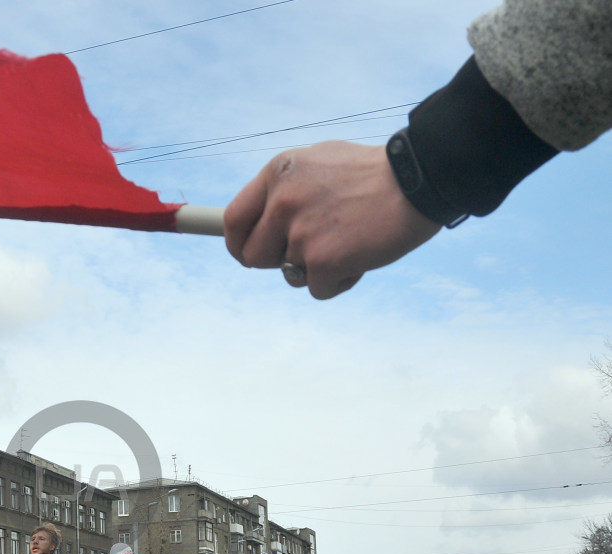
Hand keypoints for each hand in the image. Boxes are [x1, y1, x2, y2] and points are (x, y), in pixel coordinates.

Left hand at [224, 141, 440, 299]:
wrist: (421, 178)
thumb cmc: (374, 173)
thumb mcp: (319, 163)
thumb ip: (286, 189)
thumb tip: (260, 219)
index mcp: (277, 174)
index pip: (233, 221)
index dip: (237, 244)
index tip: (247, 254)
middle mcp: (282, 202)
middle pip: (254, 255)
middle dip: (278, 260)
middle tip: (311, 250)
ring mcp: (301, 233)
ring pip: (288, 274)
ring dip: (314, 270)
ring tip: (347, 242)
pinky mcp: (323, 261)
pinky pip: (317, 289)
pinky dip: (339, 282)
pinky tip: (362, 256)